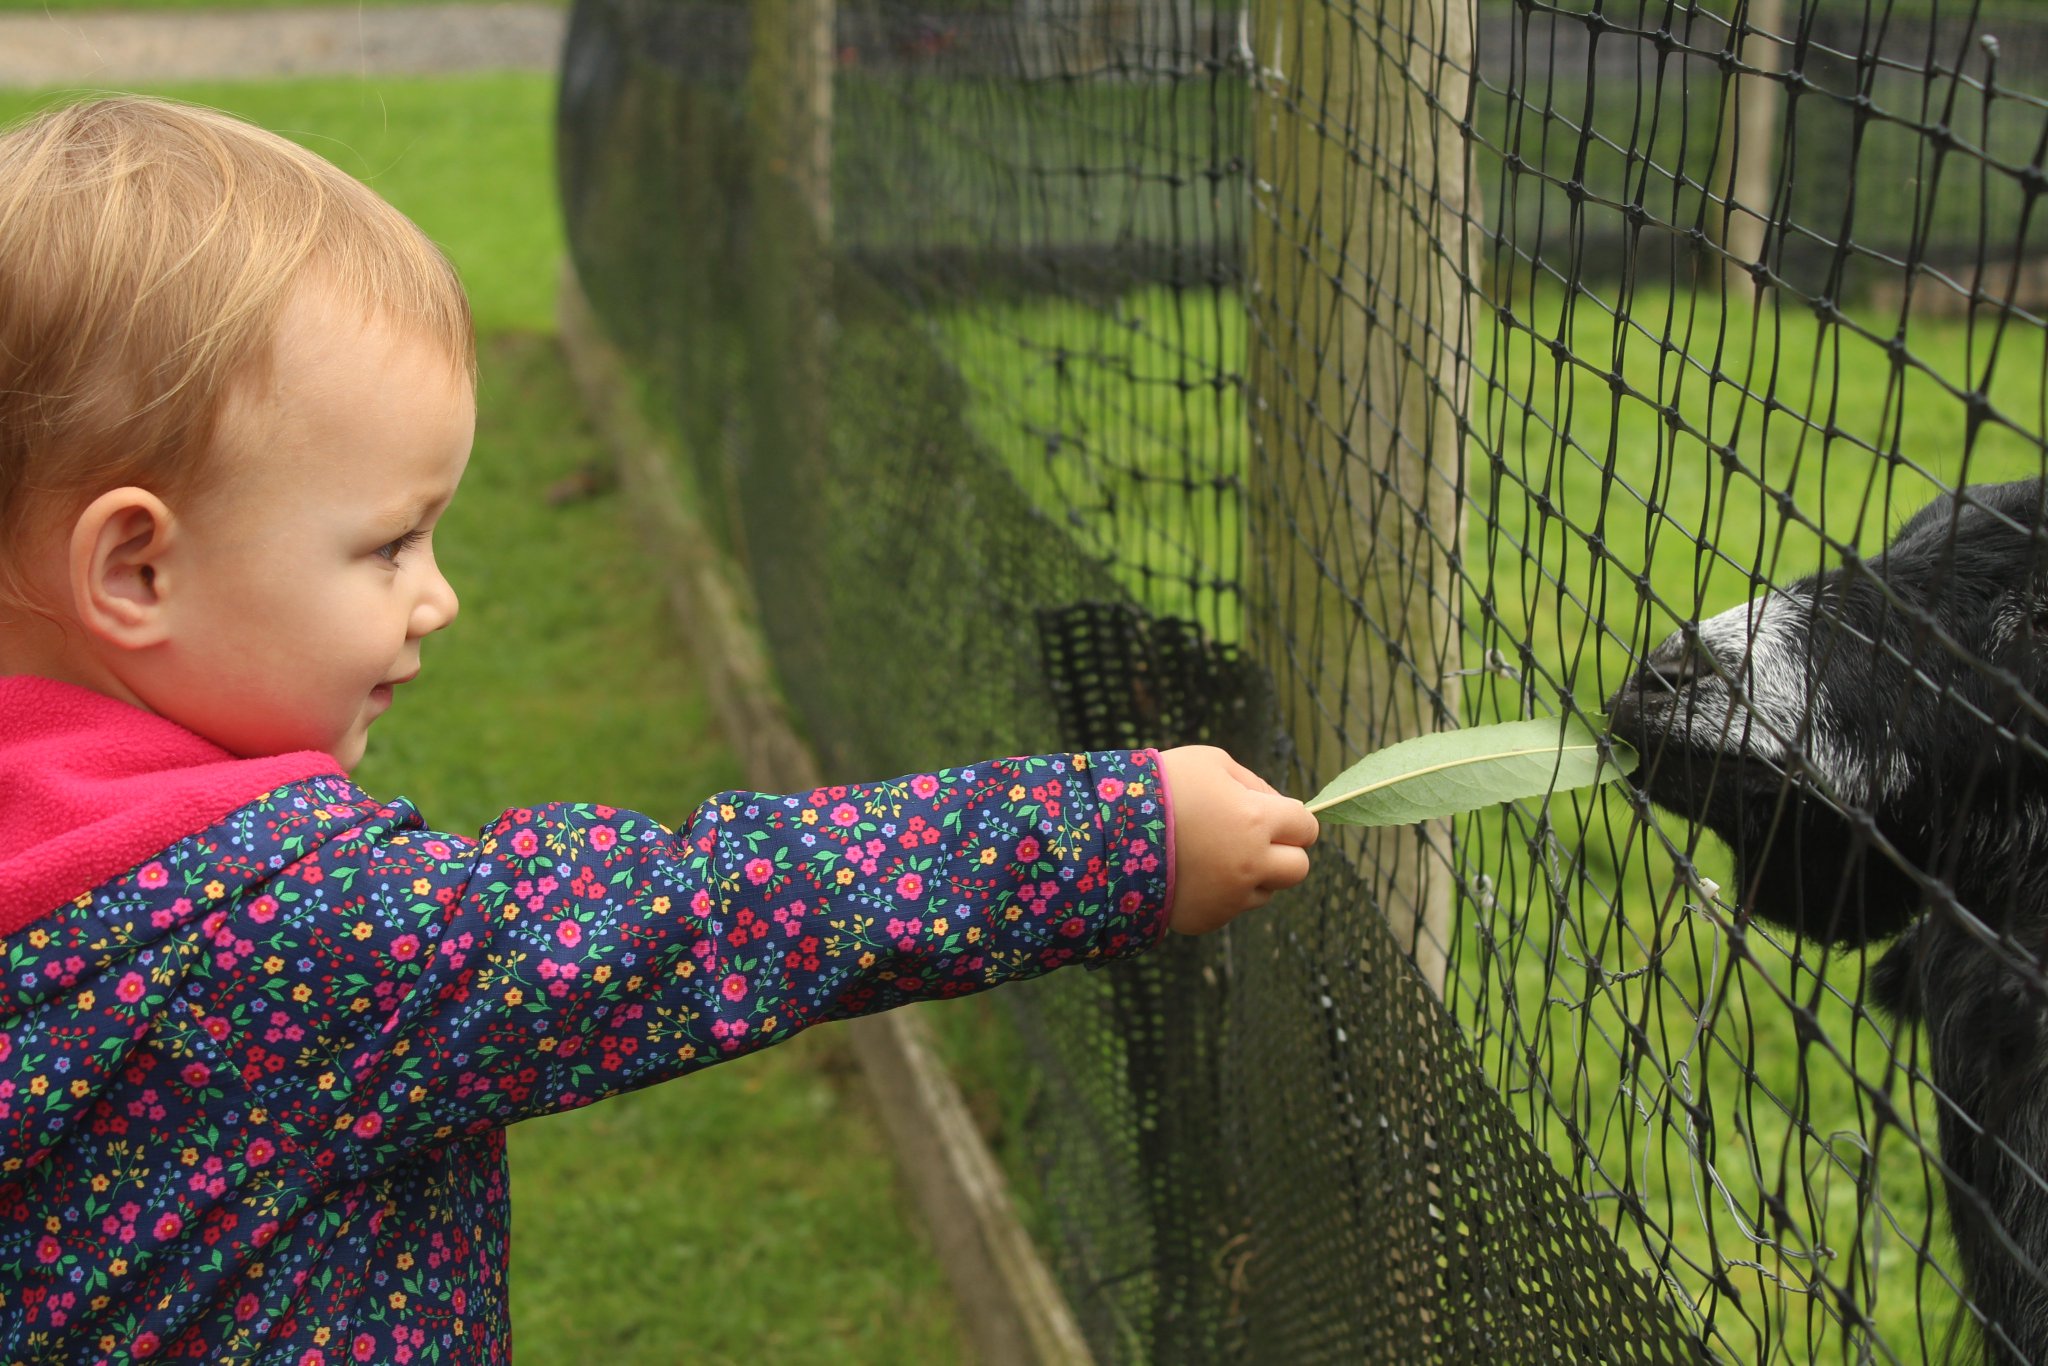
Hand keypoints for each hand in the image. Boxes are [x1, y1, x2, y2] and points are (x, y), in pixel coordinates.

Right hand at [1157, 745, 1317, 934]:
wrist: (1105, 831)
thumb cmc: (1160, 785)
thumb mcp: (1211, 763)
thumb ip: (1253, 783)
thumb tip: (1277, 805)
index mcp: (1257, 820)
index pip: (1306, 826)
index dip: (1292, 819)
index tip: (1274, 816)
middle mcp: (1251, 864)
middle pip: (1299, 869)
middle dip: (1284, 853)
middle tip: (1255, 840)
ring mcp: (1229, 898)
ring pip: (1265, 892)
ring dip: (1252, 875)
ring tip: (1212, 854)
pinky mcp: (1206, 919)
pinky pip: (1230, 909)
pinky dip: (1219, 894)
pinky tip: (1191, 873)